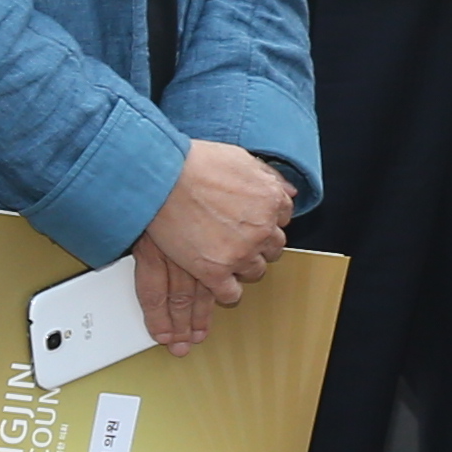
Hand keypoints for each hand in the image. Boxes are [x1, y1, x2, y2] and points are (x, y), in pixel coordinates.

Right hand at [133, 139, 294, 351]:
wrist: (163, 178)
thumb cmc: (194, 164)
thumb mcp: (240, 158)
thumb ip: (266, 176)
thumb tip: (287, 189)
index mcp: (270, 199)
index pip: (282, 218)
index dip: (266, 220)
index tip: (255, 222)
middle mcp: (261, 228)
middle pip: (273, 248)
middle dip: (259, 244)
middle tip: (240, 240)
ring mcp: (240, 252)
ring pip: (256, 272)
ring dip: (244, 266)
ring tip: (227, 259)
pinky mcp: (214, 272)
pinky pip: (231, 293)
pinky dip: (227, 292)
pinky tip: (219, 284)